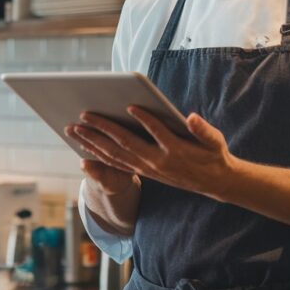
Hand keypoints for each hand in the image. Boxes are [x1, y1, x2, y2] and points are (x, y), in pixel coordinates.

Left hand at [66, 108, 236, 200]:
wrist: (214, 182)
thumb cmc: (213, 155)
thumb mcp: (215, 141)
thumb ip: (202, 130)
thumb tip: (191, 118)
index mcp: (176, 150)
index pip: (157, 133)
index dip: (144, 119)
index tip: (129, 106)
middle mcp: (158, 161)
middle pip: (126, 144)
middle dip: (103, 129)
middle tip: (83, 115)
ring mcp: (148, 168)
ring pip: (116, 155)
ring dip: (93, 142)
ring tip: (74, 129)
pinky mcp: (144, 171)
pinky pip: (117, 163)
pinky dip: (99, 155)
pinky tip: (84, 146)